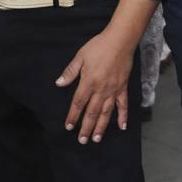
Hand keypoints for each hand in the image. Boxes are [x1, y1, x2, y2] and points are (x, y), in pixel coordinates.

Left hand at [55, 30, 134, 144]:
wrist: (120, 40)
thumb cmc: (99, 46)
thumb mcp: (80, 56)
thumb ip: (70, 72)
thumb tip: (59, 84)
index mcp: (89, 82)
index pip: (78, 103)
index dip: (73, 116)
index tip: (68, 126)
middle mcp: (101, 90)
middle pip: (92, 112)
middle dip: (86, 127)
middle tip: (82, 141)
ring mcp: (113, 90)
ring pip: (106, 113)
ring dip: (101, 127)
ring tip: (96, 139)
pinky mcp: (123, 87)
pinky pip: (123, 105)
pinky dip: (123, 116)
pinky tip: (122, 127)